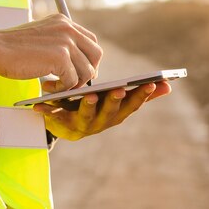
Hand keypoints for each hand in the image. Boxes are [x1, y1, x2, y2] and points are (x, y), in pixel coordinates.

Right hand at [0, 14, 101, 88]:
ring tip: (55, 86)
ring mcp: (66, 42)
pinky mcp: (61, 58)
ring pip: (86, 70)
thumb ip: (60, 42)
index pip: (91, 40)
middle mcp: (69, 28)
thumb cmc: (12, 47)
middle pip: (96, 54)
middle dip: (89, 71)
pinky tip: (46, 86)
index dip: (88, 58)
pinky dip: (62, 89)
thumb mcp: (41, 36)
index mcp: (64, 21)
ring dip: (73, 83)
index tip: (79, 71)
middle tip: (74, 83)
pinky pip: (73, 80)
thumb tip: (79, 63)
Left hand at [33, 81, 171, 140]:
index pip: (132, 105)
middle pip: (111, 113)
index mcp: (117, 114)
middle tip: (119, 89)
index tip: (151, 83)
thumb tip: (168, 85)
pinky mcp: (61, 126)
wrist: (66, 125)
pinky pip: (54, 119)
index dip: (142, 95)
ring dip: (89, 107)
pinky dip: (47, 112)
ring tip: (89, 95)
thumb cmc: (97, 107)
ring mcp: (82, 125)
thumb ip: (142, 94)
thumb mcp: (119, 100)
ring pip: (87, 117)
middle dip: (115, 102)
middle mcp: (102, 122)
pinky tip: (40, 105)